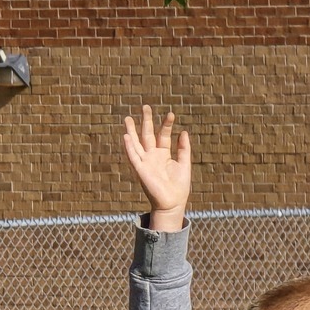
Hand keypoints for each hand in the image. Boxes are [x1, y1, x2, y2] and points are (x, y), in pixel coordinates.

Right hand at [122, 105, 190, 231]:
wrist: (173, 204)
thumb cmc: (179, 187)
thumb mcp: (184, 164)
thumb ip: (183, 148)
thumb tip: (183, 132)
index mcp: (163, 154)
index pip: (163, 135)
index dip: (166, 124)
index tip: (171, 114)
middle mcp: (152, 156)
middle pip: (147, 135)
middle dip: (146, 121)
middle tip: (145, 106)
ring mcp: (145, 163)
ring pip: (137, 144)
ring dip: (132, 132)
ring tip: (128, 118)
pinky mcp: (141, 171)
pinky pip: (133, 157)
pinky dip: (129, 147)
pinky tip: (126, 136)